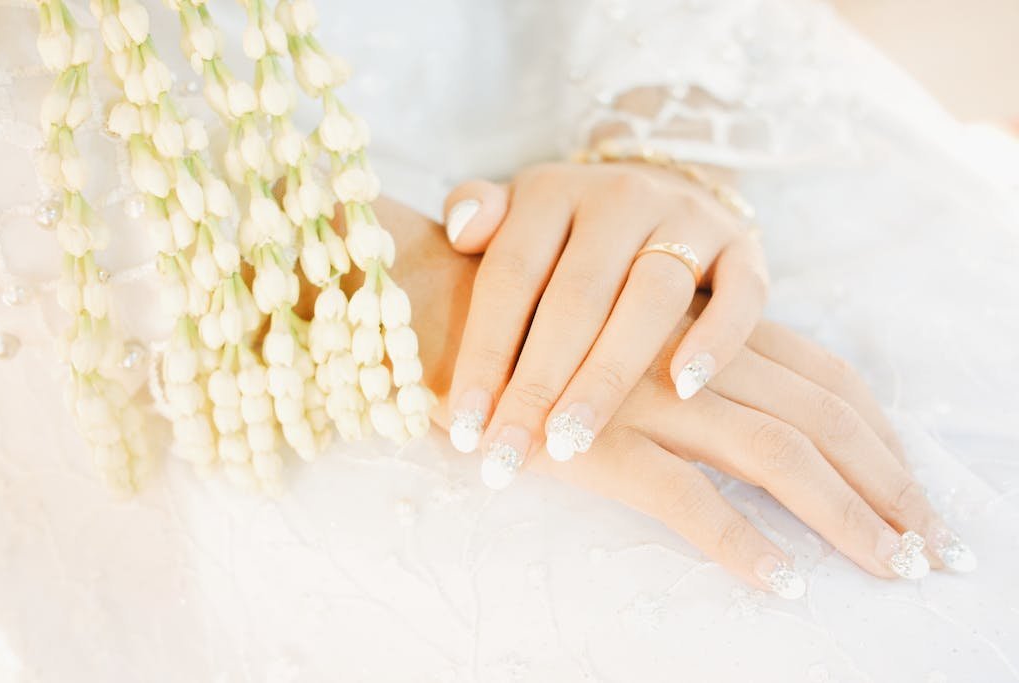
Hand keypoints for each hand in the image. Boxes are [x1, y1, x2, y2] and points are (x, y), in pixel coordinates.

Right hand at [375, 197, 974, 596]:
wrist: (435, 305)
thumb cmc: (524, 320)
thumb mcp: (617, 325)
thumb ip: (676, 352)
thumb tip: (726, 401)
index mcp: (703, 325)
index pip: (825, 375)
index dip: (881, 433)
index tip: (914, 489)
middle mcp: (689, 356)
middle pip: (820, 419)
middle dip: (886, 485)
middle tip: (933, 550)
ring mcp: (647, 397)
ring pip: (775, 456)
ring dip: (842, 517)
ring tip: (889, 568)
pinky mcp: (597, 443)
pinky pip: (686, 499)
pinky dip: (739, 543)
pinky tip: (782, 583)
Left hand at [439, 161, 766, 487]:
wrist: (662, 184)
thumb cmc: (568, 227)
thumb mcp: (515, 208)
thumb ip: (477, 212)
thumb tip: (462, 232)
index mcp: (552, 191)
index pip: (510, 275)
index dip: (483, 353)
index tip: (462, 428)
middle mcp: (620, 197)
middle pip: (577, 296)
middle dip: (538, 384)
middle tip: (511, 453)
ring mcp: (688, 218)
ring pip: (652, 298)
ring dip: (609, 375)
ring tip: (572, 439)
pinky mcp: (744, 247)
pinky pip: (740, 294)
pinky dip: (716, 340)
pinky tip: (683, 390)